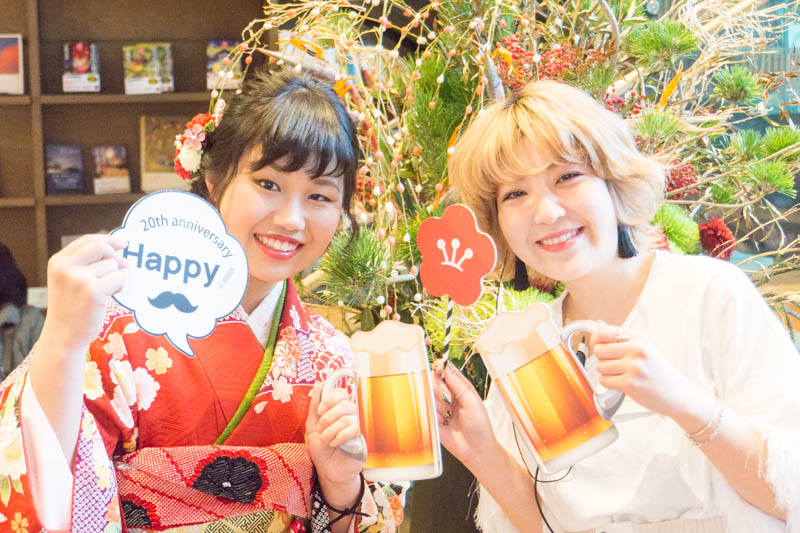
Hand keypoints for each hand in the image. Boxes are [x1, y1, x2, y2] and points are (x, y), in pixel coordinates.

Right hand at [40, 234, 127, 351]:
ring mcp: (78, 279)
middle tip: (125, 265)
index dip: (107, 240)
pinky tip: (110, 296)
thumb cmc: (71, 308)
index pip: (87, 240)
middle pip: (100, 246)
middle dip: (116, 255)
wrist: (63, 336)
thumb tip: (117, 247)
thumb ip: (85, 262)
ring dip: (116, 277)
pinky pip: (118, 278)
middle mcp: (65, 268)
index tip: (121, 244)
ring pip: (113, 265)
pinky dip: (120, 287)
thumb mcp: (69, 280)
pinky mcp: (93, 291)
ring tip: (105, 292)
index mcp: (57, 262)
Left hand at [305, 383, 363, 506]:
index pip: (341, 393)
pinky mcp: (361, 439)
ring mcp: (357, 427)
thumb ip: (314, 407)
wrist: (327, 469)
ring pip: (346, 418)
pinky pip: (353, 430)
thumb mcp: (312, 426)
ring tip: (327, 440)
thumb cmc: (321, 448)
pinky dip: (339, 437)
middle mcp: (350, 416)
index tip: (320, 411)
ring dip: (330, 431)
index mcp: (338, 410)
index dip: (330, 399)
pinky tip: (335, 444)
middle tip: (321, 429)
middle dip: (328, 417)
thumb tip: (319, 385)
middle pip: (345, 404)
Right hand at [432, 359, 496, 468]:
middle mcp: (448, 395)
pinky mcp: (432, 419)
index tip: (439, 368)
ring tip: (447, 411)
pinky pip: (424, 408)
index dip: (441, 367)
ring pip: (428, 393)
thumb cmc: (480, 426)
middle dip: (438, 386)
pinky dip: (429, 410)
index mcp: (460, 388)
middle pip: (434, 380)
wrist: (476, 450)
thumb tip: (446, 368)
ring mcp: (439, 407)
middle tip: (447, 397)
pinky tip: (439, 417)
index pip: (447, 371)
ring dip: (436, 400)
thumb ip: (458, 384)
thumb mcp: (472, 402)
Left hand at [589, 326, 691, 416]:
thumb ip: (623, 341)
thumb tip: (596, 337)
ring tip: (621, 374)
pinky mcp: (630, 384)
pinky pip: (604, 380)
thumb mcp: (645, 348)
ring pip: (600, 366)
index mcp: (639, 338)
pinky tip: (621, 382)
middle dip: (601, 358)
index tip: (596, 344)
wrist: (676, 392)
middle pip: (599, 350)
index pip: (604, 332)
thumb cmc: (657, 371)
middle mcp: (637, 350)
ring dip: (606, 372)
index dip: (595, 339)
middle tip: (612, 363)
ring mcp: (634, 367)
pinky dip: (609, 383)